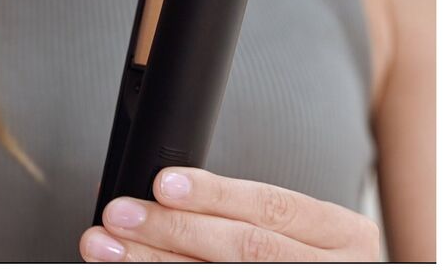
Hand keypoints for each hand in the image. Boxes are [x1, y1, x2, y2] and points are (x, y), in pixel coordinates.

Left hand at [80, 167, 379, 261]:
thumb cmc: (314, 255)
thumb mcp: (309, 228)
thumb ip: (244, 208)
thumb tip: (165, 185)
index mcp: (337, 232)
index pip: (270, 205)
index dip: (216, 193)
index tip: (163, 184)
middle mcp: (324, 266)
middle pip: (241, 247)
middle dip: (173, 228)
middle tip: (121, 214)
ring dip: (157, 262)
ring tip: (110, 248)